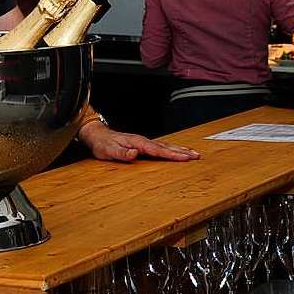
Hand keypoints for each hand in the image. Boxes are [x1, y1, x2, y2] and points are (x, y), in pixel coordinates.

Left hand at [78, 121, 199, 162]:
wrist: (97, 135)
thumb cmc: (102, 144)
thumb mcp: (108, 151)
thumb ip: (121, 153)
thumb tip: (134, 153)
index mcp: (138, 143)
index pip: (158, 150)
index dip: (172, 154)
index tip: (185, 157)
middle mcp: (143, 141)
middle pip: (166, 146)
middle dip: (182, 151)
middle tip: (197, 155)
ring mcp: (143, 142)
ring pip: (165, 145)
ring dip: (179, 149)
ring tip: (192, 153)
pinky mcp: (142, 145)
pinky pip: (160, 147)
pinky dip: (171, 149)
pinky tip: (176, 151)